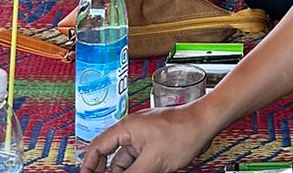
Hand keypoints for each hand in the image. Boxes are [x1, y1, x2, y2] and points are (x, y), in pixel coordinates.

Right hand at [80, 101, 214, 172]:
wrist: (204, 125)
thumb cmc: (181, 133)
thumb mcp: (151, 161)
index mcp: (126, 128)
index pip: (98, 147)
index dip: (89, 164)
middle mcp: (132, 132)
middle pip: (111, 157)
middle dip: (106, 171)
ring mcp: (143, 139)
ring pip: (125, 162)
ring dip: (124, 172)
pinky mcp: (154, 146)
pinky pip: (138, 162)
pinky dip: (136, 171)